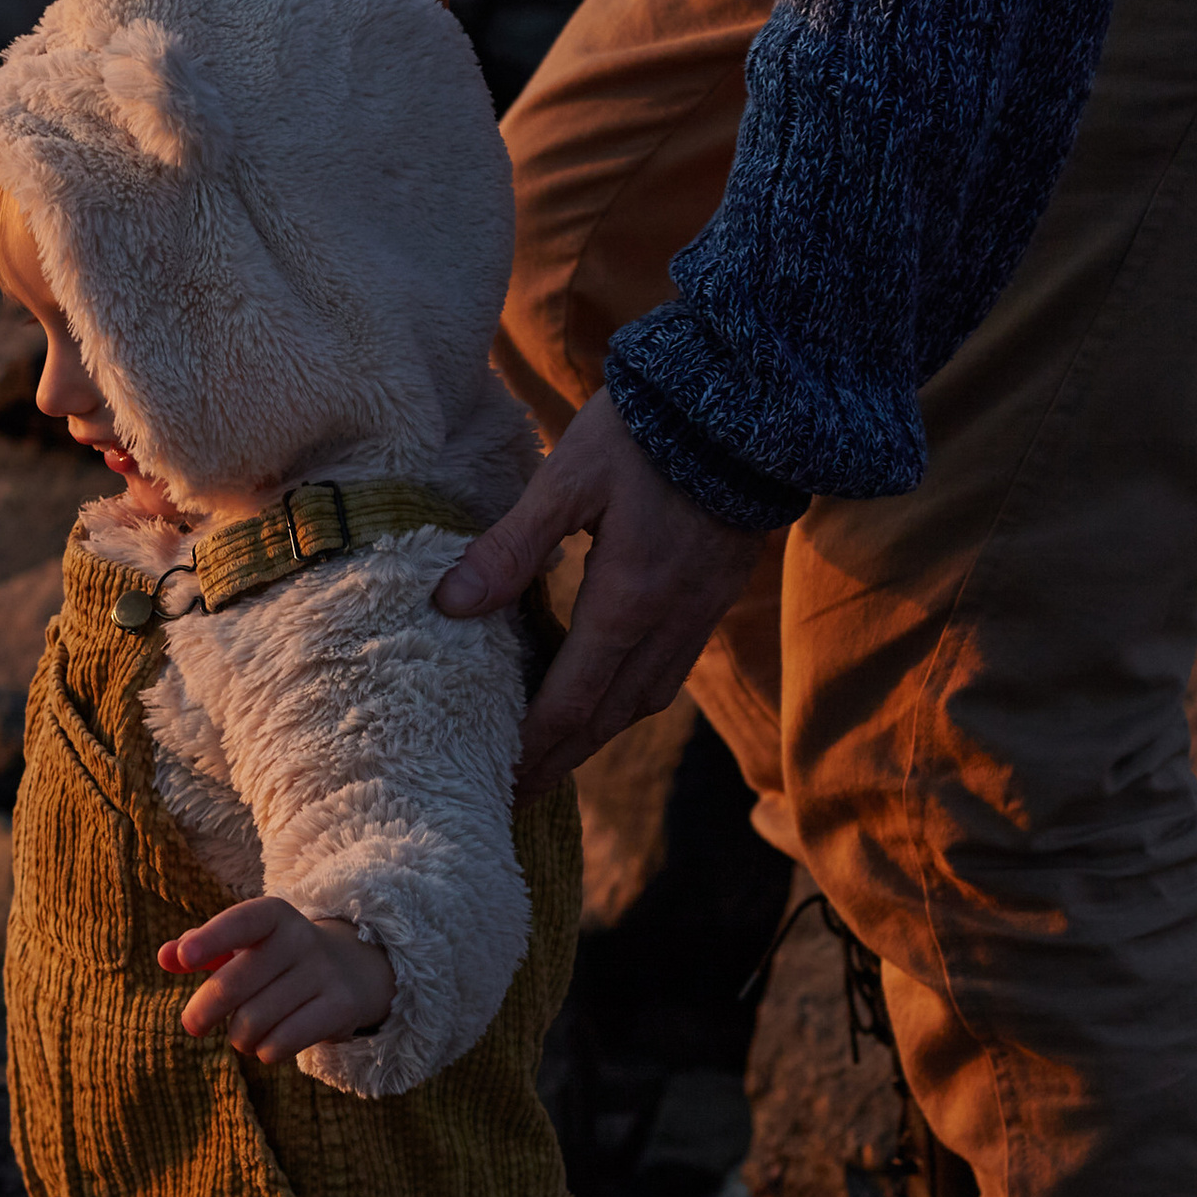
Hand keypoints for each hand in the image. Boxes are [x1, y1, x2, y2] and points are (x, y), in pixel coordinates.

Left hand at [159, 897, 394, 1060]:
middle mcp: (301, 938)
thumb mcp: (242, 945)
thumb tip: (165, 956)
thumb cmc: (276, 959)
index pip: (239, 923)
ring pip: (254, 1021)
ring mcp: (323, 972)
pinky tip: (268, 1045)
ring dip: (239, 1037)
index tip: (184, 958)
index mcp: (273, 915)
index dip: (210, 939)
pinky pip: (282, 1042)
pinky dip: (266, 1052)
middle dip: (203, 1012)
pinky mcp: (341, 1007)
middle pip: (233, 985)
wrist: (350, 970)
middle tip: (193, 1025)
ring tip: (243, 1033)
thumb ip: (199, 949)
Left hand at [434, 387, 761, 787]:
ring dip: (596, 735)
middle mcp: (668, 622)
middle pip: (608, 718)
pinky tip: (606, 693)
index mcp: (628, 601)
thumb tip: (451, 605)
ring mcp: (699, 613)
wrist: (746, 401)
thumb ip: (510, 547)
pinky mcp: (715, 597)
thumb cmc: (645, 432)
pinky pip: (668, 671)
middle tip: (515, 794)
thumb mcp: (567, 479)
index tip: (497, 783)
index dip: (533, 748)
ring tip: (554, 755)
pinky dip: (630, 700)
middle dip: (559, 760)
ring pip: (644, 700)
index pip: (571, 701)